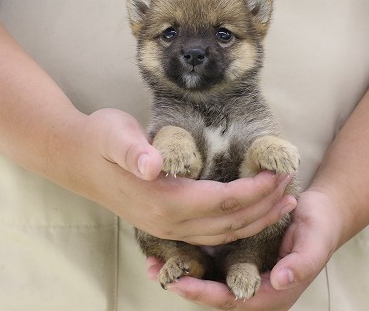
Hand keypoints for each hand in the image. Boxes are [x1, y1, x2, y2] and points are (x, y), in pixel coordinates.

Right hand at [69, 108, 297, 245]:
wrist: (75, 158)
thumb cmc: (99, 140)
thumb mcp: (114, 135)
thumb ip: (132, 151)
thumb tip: (151, 165)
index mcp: (162, 201)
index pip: (223, 200)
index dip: (256, 189)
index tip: (280, 171)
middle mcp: (167, 222)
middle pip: (230, 221)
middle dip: (266, 205)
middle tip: (292, 184)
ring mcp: (166, 228)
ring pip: (223, 233)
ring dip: (257, 219)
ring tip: (285, 203)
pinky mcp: (165, 225)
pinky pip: (211, 234)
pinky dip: (238, 225)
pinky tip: (252, 212)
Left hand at [146, 190, 341, 308]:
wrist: (320, 213)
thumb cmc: (320, 227)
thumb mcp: (315, 241)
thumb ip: (302, 262)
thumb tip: (279, 280)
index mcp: (273, 292)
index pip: (233, 300)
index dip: (204, 294)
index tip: (177, 283)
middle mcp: (255, 289)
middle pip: (214, 296)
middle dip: (184, 285)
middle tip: (153, 271)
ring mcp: (245, 274)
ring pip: (209, 282)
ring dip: (182, 274)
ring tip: (151, 263)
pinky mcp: (238, 259)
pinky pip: (211, 266)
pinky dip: (191, 260)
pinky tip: (169, 250)